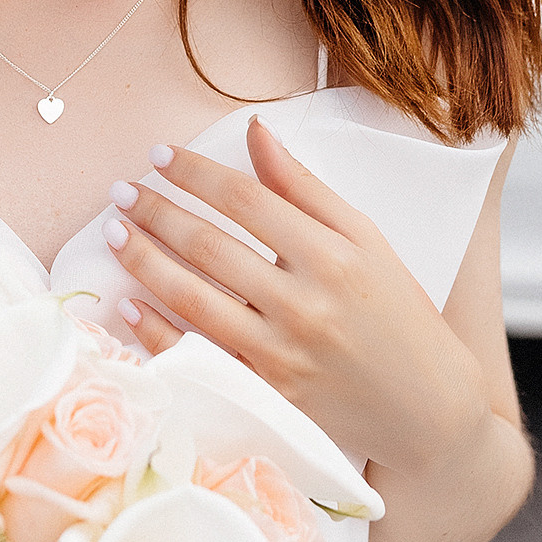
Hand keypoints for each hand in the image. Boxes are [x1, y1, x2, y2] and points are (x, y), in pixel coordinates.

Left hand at [104, 118, 489, 483]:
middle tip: (120, 192)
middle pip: (210, 247)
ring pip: (193, 300)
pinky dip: (155, 331)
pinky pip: (196, 359)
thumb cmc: (399, 315)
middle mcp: (305, 304)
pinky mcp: (267, 398)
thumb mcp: (366, 240)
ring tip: (114, 233)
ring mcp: (282, 356)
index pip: (246, 200)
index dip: (196, 173)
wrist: (428, 409)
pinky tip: (127, 303)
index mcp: (334, 256)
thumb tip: (254, 132)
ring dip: (144, 262)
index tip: (160, 155)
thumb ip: (306, 188)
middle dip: (155, 213)